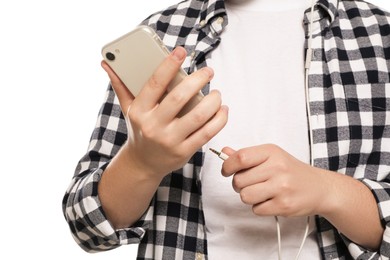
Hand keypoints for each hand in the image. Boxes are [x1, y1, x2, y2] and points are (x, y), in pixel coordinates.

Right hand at [101, 46, 227, 177]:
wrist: (143, 164)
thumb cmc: (139, 130)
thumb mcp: (128, 109)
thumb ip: (120, 85)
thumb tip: (107, 63)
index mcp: (140, 111)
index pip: (154, 83)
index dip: (168, 65)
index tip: (181, 52)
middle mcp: (154, 125)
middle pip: (179, 98)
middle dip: (198, 80)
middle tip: (208, 72)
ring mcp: (170, 140)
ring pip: (198, 116)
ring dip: (213, 101)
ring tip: (217, 93)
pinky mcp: (184, 151)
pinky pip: (206, 133)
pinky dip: (219, 120)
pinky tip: (223, 110)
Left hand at [221, 144, 328, 216]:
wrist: (320, 187)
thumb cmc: (291, 171)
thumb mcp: (271, 156)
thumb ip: (247, 156)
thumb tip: (224, 152)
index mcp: (271, 152)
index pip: (240, 158)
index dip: (227, 166)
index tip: (227, 171)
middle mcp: (277, 168)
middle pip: (239, 180)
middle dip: (239, 185)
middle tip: (251, 183)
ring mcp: (281, 187)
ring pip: (245, 196)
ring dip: (249, 197)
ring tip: (261, 192)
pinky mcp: (284, 205)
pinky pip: (256, 209)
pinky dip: (259, 207)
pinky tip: (270, 200)